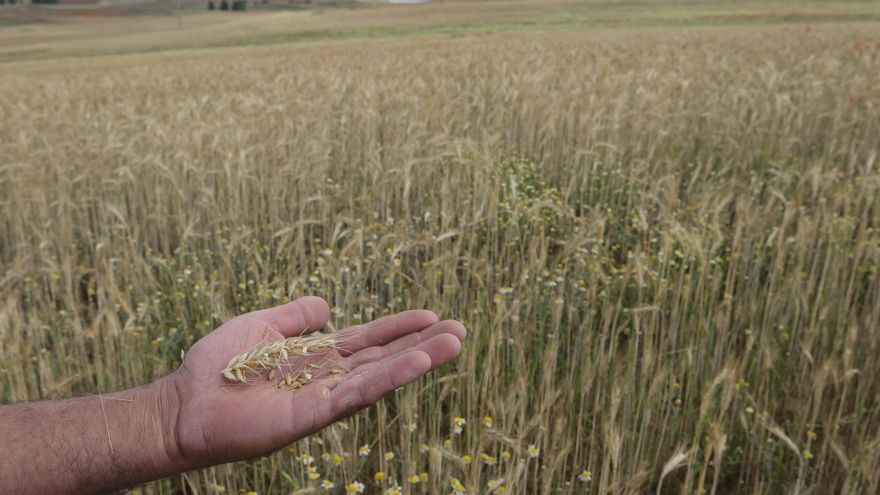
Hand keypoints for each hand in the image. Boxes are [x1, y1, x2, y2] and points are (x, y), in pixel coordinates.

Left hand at [164, 296, 464, 466]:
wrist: (183, 403)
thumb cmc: (216, 366)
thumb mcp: (261, 325)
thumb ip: (295, 315)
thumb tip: (327, 306)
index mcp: (315, 357)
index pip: (366, 340)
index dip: (398, 328)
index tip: (431, 316)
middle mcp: (326, 378)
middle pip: (382, 358)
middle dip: (421, 344)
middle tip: (460, 330)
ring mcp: (322, 398)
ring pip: (379, 375)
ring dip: (417, 360)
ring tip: (453, 343)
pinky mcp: (312, 416)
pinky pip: (357, 394)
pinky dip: (389, 377)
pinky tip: (416, 362)